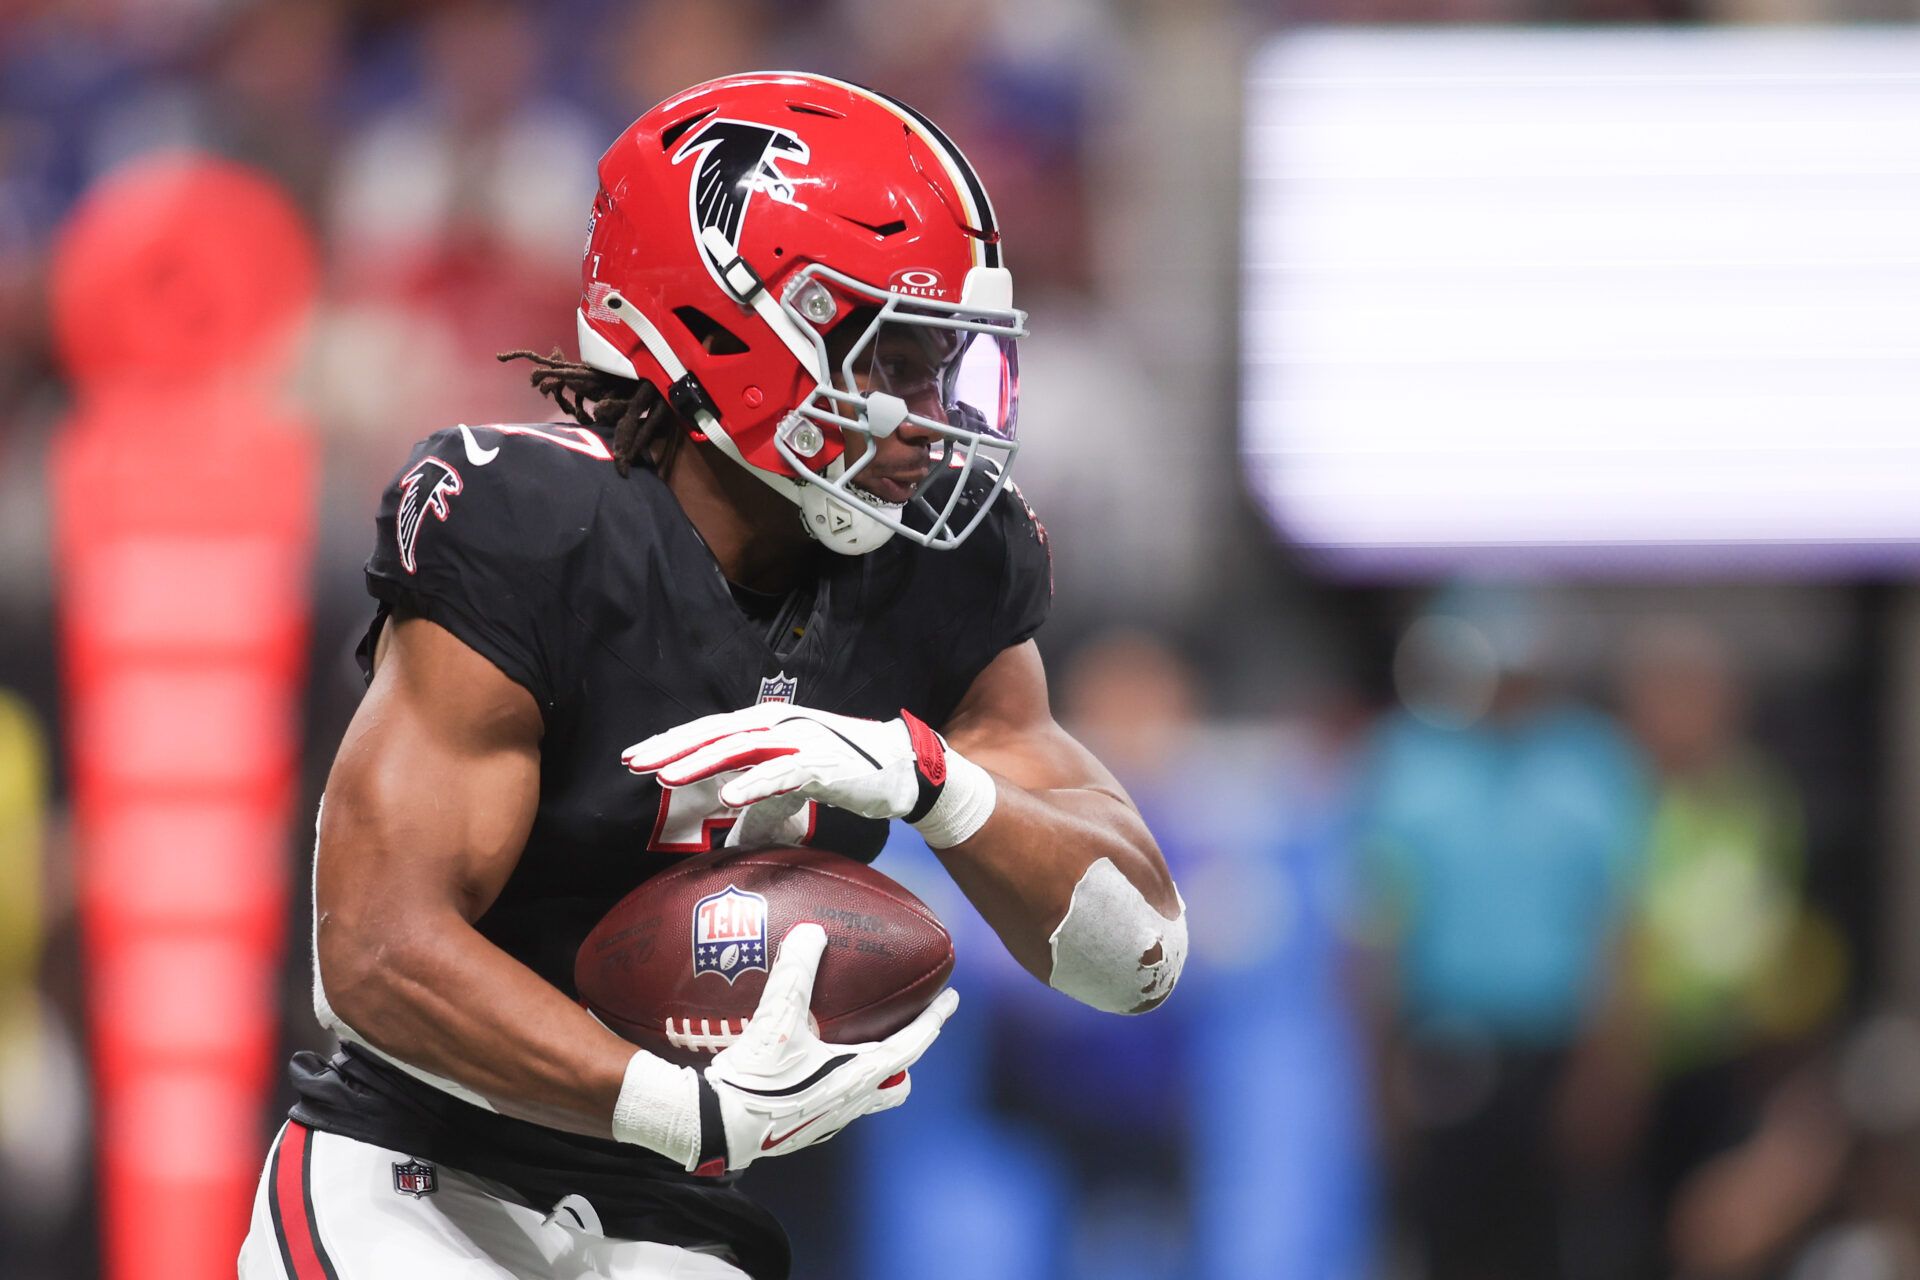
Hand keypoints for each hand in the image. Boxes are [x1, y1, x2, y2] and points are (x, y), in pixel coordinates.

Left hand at [623, 703, 950, 826]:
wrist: (899, 769)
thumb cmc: (844, 772)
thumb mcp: (791, 789)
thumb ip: (759, 808)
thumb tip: (728, 839)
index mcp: (766, 726)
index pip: (708, 730)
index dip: (671, 742)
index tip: (633, 757)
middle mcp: (777, 725)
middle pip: (714, 733)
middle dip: (671, 748)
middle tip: (633, 762)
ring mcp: (798, 741)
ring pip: (740, 748)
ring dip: (700, 762)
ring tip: (666, 777)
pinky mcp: (821, 764)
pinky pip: (781, 775)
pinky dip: (754, 783)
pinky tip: (728, 796)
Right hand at [692, 923, 957, 1173]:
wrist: (719, 1126)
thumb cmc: (756, 1078)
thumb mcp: (778, 1019)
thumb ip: (796, 972)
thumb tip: (812, 932)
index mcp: (859, 1075)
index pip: (912, 1044)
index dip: (933, 1019)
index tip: (952, 1000)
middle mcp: (852, 1102)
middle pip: (898, 1080)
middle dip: (907, 1056)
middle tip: (905, 1030)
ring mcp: (829, 1119)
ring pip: (868, 1097)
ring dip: (873, 1073)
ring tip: (858, 1047)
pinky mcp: (805, 1128)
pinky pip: (837, 1104)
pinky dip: (839, 1083)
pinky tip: (814, 1067)